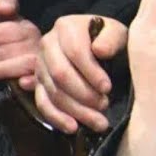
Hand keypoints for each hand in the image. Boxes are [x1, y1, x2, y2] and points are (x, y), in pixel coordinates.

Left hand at [0, 0, 41, 83]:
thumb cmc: (16, 46)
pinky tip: (21, 84)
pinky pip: (41, 80)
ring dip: (0, 70)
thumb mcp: (11, 21)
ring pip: (23, 63)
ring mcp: (43, 63)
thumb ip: (5, 5)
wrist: (43, 68)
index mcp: (26, 29)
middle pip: (5, 49)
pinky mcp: (46, 80)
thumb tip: (3, 8)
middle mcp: (37, 44)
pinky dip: (31, 82)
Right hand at [31, 15, 126, 133]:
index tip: (108, 88)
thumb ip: (112, 38)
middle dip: (84, 94)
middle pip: (60, 74)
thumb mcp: (117, 33)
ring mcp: (40, 66)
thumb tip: (100, 51)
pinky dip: (57, 118)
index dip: (91, 72)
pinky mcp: (39, 85)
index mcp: (66, 27)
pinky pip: (43, 103)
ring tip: (99, 121)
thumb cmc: (110, 41)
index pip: (75, 51)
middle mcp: (48, 44)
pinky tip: (74, 127)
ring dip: (76, 111)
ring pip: (53, 92)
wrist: (100, 47)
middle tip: (105, 105)